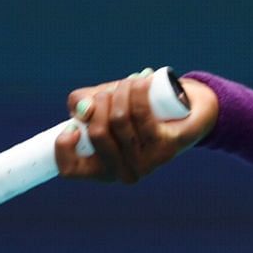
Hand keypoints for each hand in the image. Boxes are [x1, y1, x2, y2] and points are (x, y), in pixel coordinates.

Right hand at [54, 69, 218, 183]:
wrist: (188, 109)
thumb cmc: (138, 108)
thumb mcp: (103, 103)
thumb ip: (82, 103)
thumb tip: (83, 109)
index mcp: (101, 168)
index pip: (70, 169)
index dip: (63, 146)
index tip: (73, 124)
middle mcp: (124, 172)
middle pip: (97, 133)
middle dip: (100, 101)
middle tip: (112, 91)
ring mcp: (147, 163)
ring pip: (119, 120)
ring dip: (120, 91)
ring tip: (130, 83)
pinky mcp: (167, 147)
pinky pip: (142, 115)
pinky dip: (137, 91)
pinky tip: (140, 80)